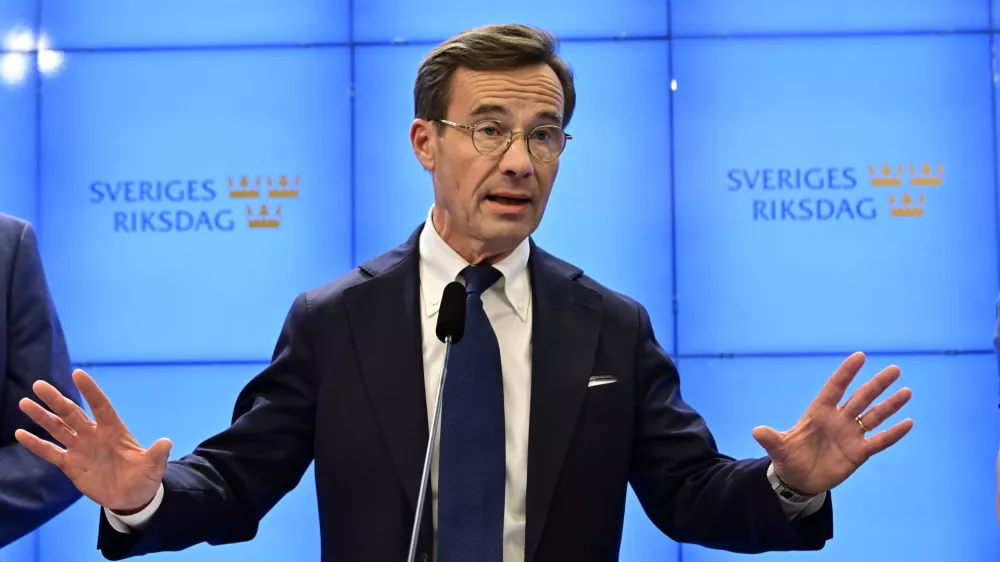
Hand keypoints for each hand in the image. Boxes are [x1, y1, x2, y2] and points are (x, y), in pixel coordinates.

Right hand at [15, 369, 170, 513]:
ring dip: (42, 416)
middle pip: (72, 413)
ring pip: (58, 428)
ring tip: (25, 402)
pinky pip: (51, 452)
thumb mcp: (153, 467)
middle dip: (56, 399)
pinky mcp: (70, 464)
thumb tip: (166, 442)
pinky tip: (20, 433)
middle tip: (38, 384)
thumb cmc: (144, 478)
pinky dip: (36, 444)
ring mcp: (80, 448)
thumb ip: (156, 455)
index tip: (78, 374)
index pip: (100, 405)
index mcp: (114, 430)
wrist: (131, 497)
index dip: (90, 391)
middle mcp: (94, 435)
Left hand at [751, 352, 912, 495]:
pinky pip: (880, 441)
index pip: (835, 388)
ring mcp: (850, 435)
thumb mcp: (779, 449)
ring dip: (890, 405)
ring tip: (906, 391)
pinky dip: (893, 433)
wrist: (799, 479)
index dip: (846, 373)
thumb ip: (771, 439)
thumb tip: (756, 431)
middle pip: (860, 398)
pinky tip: (909, 422)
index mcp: (819, 413)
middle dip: (877, 384)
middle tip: (894, 369)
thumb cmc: (788, 458)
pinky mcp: (859, 453)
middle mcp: (838, 420)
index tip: (860, 356)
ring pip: (874, 416)